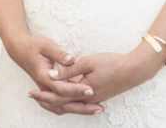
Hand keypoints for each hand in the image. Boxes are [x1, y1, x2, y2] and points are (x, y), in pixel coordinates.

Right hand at [6, 35, 103, 115]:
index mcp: (43, 76)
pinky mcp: (50, 89)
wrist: (19, 50)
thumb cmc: (33, 45)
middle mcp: (44, 87)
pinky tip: (87, 104)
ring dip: (78, 109)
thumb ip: (59, 53)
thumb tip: (72, 59)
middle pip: (63, 104)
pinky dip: (73, 105)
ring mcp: (46, 90)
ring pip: (61, 107)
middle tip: (99, 108)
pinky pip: (61, 103)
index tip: (90, 89)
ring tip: (96, 109)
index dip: (76, 90)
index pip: (61, 88)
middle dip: (82, 107)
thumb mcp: (46, 45)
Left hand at [33, 42, 164, 107]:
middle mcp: (87, 100)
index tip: (31, 91)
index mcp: (83, 92)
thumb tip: (51, 75)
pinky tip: (63, 93)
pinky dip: (67, 99)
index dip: (43, 95)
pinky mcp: (97, 96)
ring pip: (70, 105)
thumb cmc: (112, 63)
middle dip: (46, 100)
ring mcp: (93, 99)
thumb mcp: (88, 62)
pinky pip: (78, 102)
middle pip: (62, 104)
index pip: (58, 97)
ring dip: (56, 101)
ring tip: (44, 95)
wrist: (134, 70)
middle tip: (32, 95)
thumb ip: (69, 69)